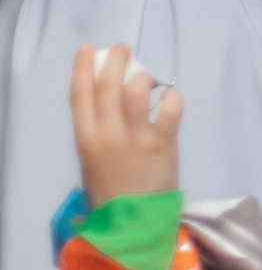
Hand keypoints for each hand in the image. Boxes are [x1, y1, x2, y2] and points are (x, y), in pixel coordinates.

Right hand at [70, 45, 181, 203]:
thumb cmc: (112, 191)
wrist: (132, 222)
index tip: (89, 49)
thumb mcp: (92, 159)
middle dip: (115, 61)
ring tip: (148, 76)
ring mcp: (135, 137)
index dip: (83, 67)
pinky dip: (172, 97)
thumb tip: (108, 98)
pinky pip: (170, 110)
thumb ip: (97, 130)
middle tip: (124, 47)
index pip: (80, 94)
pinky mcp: (163, 143)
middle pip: (108, 86)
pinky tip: (172, 96)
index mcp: (85, 137)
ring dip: (143, 77)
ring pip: (136, 92)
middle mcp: (107, 133)